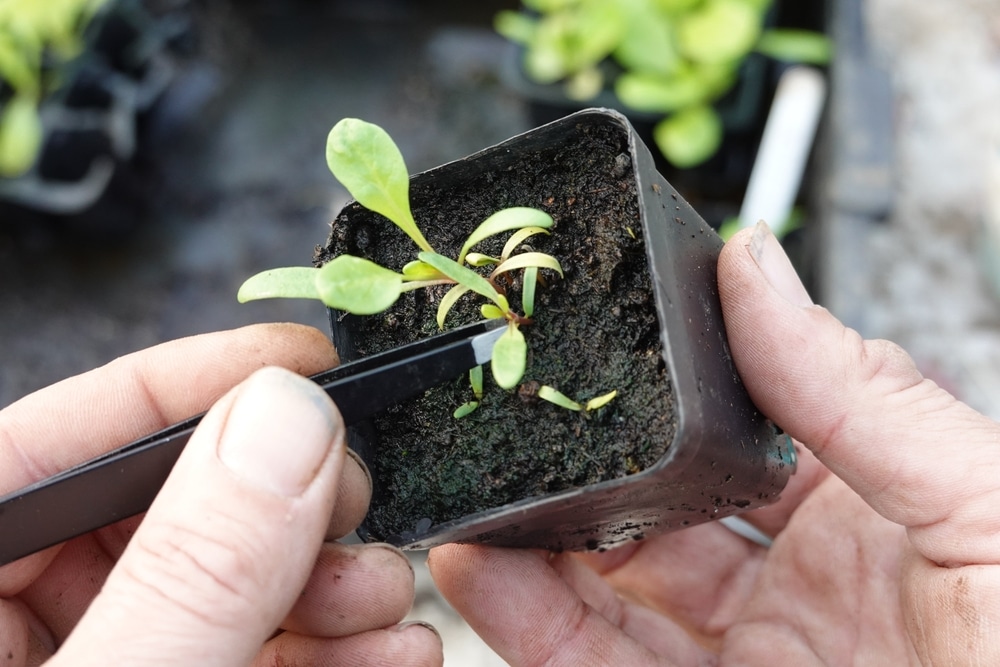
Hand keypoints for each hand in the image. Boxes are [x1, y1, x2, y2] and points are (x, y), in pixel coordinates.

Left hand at [0, 324, 441, 665]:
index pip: (54, 443)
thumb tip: (285, 418)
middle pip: (164, 511)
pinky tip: (385, 651)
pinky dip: (332, 651)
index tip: (303, 362)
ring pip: (228, 585)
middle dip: (286, 504)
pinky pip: (257, 654)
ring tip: (382, 596)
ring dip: (331, 585)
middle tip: (353, 497)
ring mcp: (111, 665)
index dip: (186, 384)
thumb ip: (194, 569)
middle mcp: (28, 631)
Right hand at [427, 222, 999, 664]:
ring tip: (477, 496)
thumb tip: (757, 268)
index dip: (664, 393)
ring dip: (532, 546)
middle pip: (656, 516)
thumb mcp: (982, 508)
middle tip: (514, 425)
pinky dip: (527, 625)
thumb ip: (860, 393)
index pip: (739, 433)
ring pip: (606, 596)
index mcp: (871, 519)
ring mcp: (747, 664)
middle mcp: (800, 593)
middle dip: (581, 471)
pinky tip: (484, 577)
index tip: (598, 351)